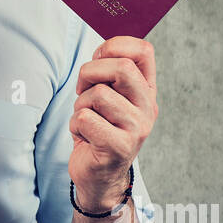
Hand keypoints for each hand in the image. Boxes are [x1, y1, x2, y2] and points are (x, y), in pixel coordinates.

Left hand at [68, 36, 157, 210]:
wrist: (99, 176)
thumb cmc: (98, 131)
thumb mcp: (108, 98)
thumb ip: (109, 74)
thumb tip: (102, 48)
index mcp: (146, 91)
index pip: (144, 50)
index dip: (115, 45)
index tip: (98, 58)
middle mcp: (147, 108)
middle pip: (122, 67)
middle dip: (90, 72)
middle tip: (82, 89)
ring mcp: (136, 129)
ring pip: (98, 94)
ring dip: (80, 105)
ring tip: (86, 120)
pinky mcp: (118, 147)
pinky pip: (85, 119)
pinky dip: (75, 125)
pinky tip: (84, 137)